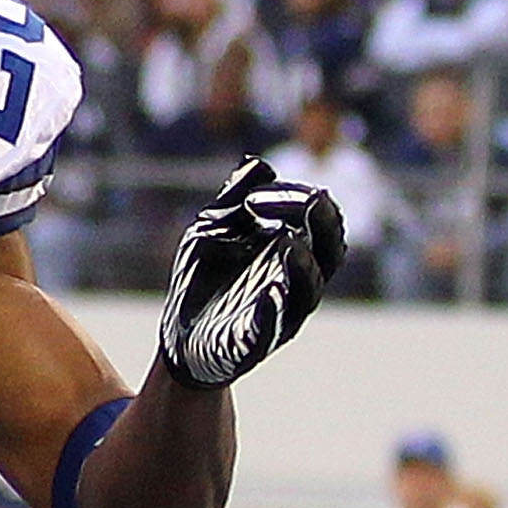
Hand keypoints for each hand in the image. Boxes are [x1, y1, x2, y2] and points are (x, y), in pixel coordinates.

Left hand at [157, 157, 346, 389]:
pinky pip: (271, 328)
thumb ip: (233, 201)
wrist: (178, 335)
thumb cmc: (204, 277)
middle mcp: (296, 283)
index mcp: (292, 251)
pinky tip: (270, 292)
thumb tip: (258, 164)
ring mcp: (280, 314)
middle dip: (323, 224)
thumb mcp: (213, 231)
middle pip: (329, 253)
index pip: (317, 220)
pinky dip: (273, 311)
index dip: (297, 201)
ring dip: (302, 268)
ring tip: (289, 243)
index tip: (254, 197)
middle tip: (312, 200)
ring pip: (307, 293)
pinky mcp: (254, 343)